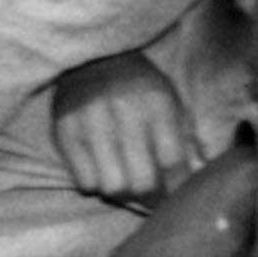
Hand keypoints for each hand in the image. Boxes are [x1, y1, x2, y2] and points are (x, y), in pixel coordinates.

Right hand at [46, 52, 204, 204]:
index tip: (177, 195)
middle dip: (150, 198)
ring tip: (127, 183)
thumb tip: (193, 182)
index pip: (172, 162)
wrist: (93, 58)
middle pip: (140, 182)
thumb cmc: (139, 88)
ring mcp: (90, 122)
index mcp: (156, 101)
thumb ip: (185, 140)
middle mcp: (123, 110)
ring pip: (111, 187)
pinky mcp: (64, 131)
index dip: (177, 187)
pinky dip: (96, 184)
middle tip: (152, 198)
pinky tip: (102, 169)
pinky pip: (84, 182)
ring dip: (122, 193)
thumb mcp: (170, 101)